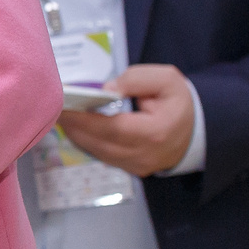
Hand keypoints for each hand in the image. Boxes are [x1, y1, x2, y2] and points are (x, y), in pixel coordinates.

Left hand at [57, 63, 195, 177]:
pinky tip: (75, 125)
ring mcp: (136, 166)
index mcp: (155, 133)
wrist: (194, 131)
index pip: (112, 128)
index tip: (63, 105)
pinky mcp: (130, 169)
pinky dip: (85, 140)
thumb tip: (107, 87)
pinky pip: (101, 155)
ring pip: (96, 151)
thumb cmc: (178, 103)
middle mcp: (143, 155)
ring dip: (76, 133)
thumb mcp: (167, 80)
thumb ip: (137, 79)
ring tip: (61, 113)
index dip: (84, 118)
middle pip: (98, 142)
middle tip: (54, 106)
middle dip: (73, 124)